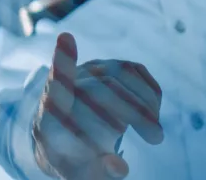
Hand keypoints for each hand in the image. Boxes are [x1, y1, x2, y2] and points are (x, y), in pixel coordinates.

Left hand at [32, 33, 164, 179]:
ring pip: (119, 75)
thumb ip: (99, 175)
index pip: (54, 90)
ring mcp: (85, 73)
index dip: (61, 64)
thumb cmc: (76, 163)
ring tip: (155, 135)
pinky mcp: (105, 67)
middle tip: (157, 138)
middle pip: (99, 89)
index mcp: (49, 121)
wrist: (71, 143)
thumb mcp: (83, 176)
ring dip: (144, 104)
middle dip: (134, 112)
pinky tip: (152, 115)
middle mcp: (65, 89)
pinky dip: (149, 93)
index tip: (66, 39)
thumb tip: (119, 168)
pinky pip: (132, 70)